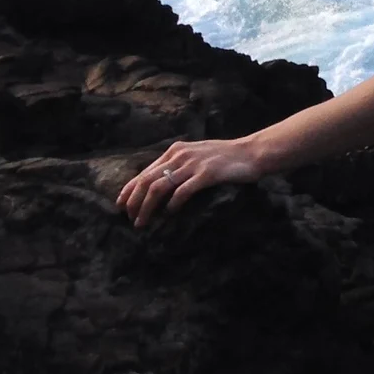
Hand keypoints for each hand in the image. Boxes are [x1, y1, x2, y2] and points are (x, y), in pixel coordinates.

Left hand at [117, 137, 263, 227]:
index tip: (120, 205)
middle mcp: (181, 155)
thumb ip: (178, 165)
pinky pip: (182, 191)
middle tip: (130, 219)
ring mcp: (193, 164)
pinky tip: (169, 213)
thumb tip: (157, 185)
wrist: (253, 152)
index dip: (129, 190)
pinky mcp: (207, 174)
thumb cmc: (225, 157)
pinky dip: (172, 204)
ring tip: (142, 222)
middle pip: (147, 180)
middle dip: (134, 202)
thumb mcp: (196, 155)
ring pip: (159, 187)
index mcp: (176, 150)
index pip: (144, 172)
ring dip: (147, 208)